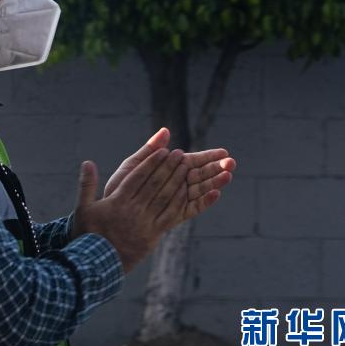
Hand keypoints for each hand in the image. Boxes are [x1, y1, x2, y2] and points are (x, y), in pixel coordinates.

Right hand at [69, 148, 193, 271]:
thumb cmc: (87, 234)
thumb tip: (87, 162)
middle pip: (155, 185)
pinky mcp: (153, 236)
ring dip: (178, 181)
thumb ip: (87, 184)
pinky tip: (187, 192)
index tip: (162, 151)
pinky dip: (180, 202)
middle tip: (179, 154)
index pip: (138, 177)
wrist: (96, 264)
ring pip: (166, 198)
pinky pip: (170, 216)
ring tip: (187, 168)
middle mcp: (134, 211)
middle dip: (168, 167)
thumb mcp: (82, 208)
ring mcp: (145, 224)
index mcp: (118, 201)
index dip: (151, 163)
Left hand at [104, 128, 235, 209]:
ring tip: (228, 175)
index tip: (224, 151)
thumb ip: (150, 150)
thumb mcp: (134, 166)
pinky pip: (192, 208)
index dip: (209, 156)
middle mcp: (175, 185)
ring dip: (215, 183)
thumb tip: (166, 130)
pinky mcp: (174, 215)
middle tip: (232, 163)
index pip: (193, 161)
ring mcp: (176, 200)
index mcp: (167, 170)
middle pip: (200, 175)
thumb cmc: (121, 187)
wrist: (112, 214)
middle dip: (217, 168)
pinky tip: (215, 194)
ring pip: (200, 190)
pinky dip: (204, 202)